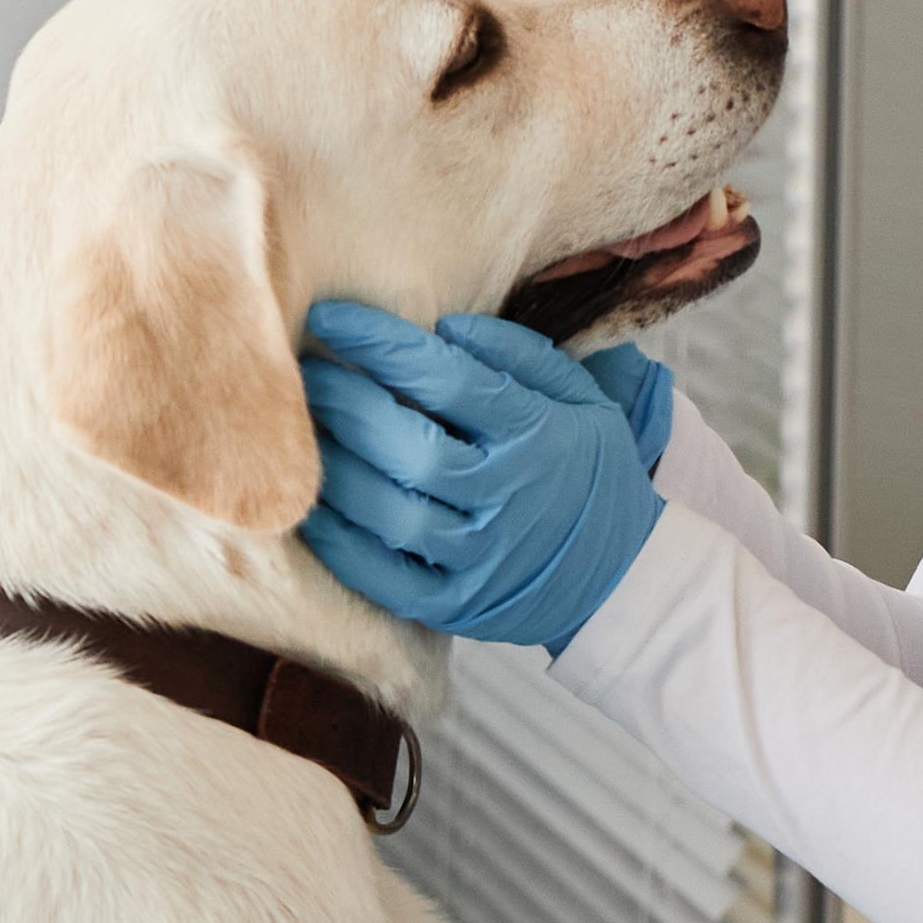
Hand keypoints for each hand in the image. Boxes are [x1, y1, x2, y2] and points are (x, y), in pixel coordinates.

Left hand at [294, 304, 675, 648]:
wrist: (621, 573)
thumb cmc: (585, 468)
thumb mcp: (580, 398)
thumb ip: (520, 354)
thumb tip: (445, 325)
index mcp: (537, 435)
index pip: (449, 380)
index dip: (382, 346)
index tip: (331, 317)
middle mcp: (507, 496)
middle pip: (412, 448)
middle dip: (348, 405)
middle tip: (305, 374)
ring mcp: (481, 558)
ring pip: (393, 514)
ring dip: (336, 471)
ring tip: (301, 434)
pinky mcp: (455, 606)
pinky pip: (385, 580)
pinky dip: (341, 545)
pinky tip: (312, 507)